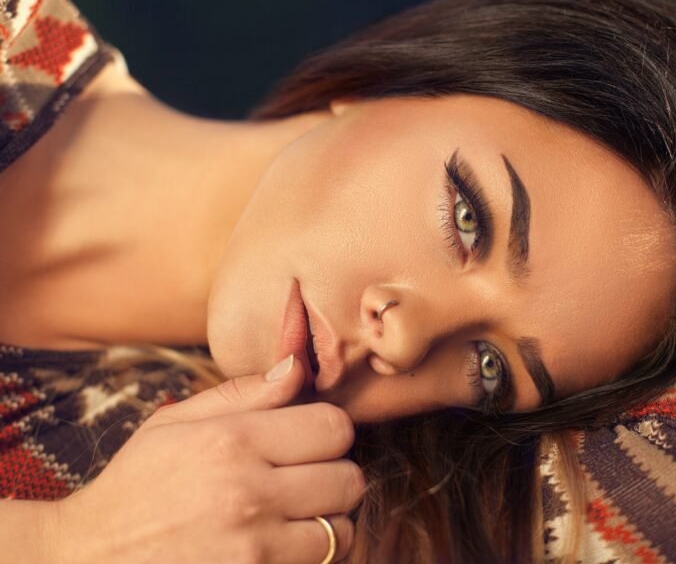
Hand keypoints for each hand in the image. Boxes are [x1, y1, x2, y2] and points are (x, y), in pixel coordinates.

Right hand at [56, 356, 363, 562]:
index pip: (334, 427)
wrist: (90, 559)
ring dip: (327, 520)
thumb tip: (298, 366)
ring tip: (295, 513)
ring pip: (342, 530)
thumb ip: (243, 393)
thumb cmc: (136, 485)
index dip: (330, 430)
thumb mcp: (174, 422)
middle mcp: (250, 494)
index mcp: (232, 442)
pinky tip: (282, 542)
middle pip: (349, 479)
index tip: (312, 438)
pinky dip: (311, 555)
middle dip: (335, 474)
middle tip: (306, 477)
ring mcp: (255, 549)